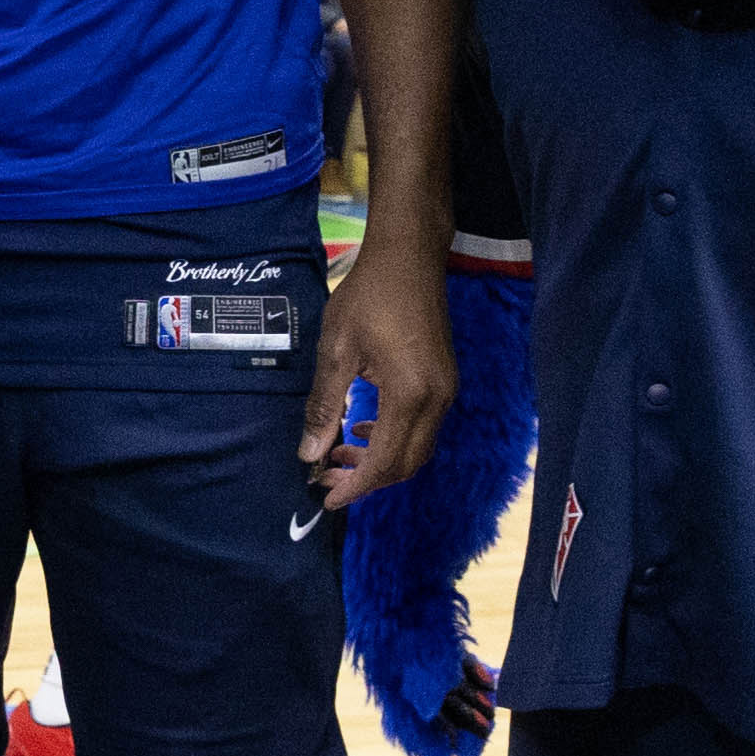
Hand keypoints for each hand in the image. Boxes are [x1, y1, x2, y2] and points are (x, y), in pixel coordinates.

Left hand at [302, 235, 456, 507]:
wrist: (409, 257)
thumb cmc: (369, 296)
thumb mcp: (336, 350)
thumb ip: (324, 406)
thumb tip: (308, 453)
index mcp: (410, 394)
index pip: (385, 461)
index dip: (356, 486)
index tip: (327, 498)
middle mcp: (437, 398)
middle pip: (407, 463)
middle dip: (367, 479)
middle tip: (327, 478)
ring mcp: (445, 389)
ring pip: (417, 447)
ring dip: (380, 460)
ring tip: (338, 454)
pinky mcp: (444, 380)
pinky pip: (422, 426)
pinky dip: (393, 438)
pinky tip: (362, 427)